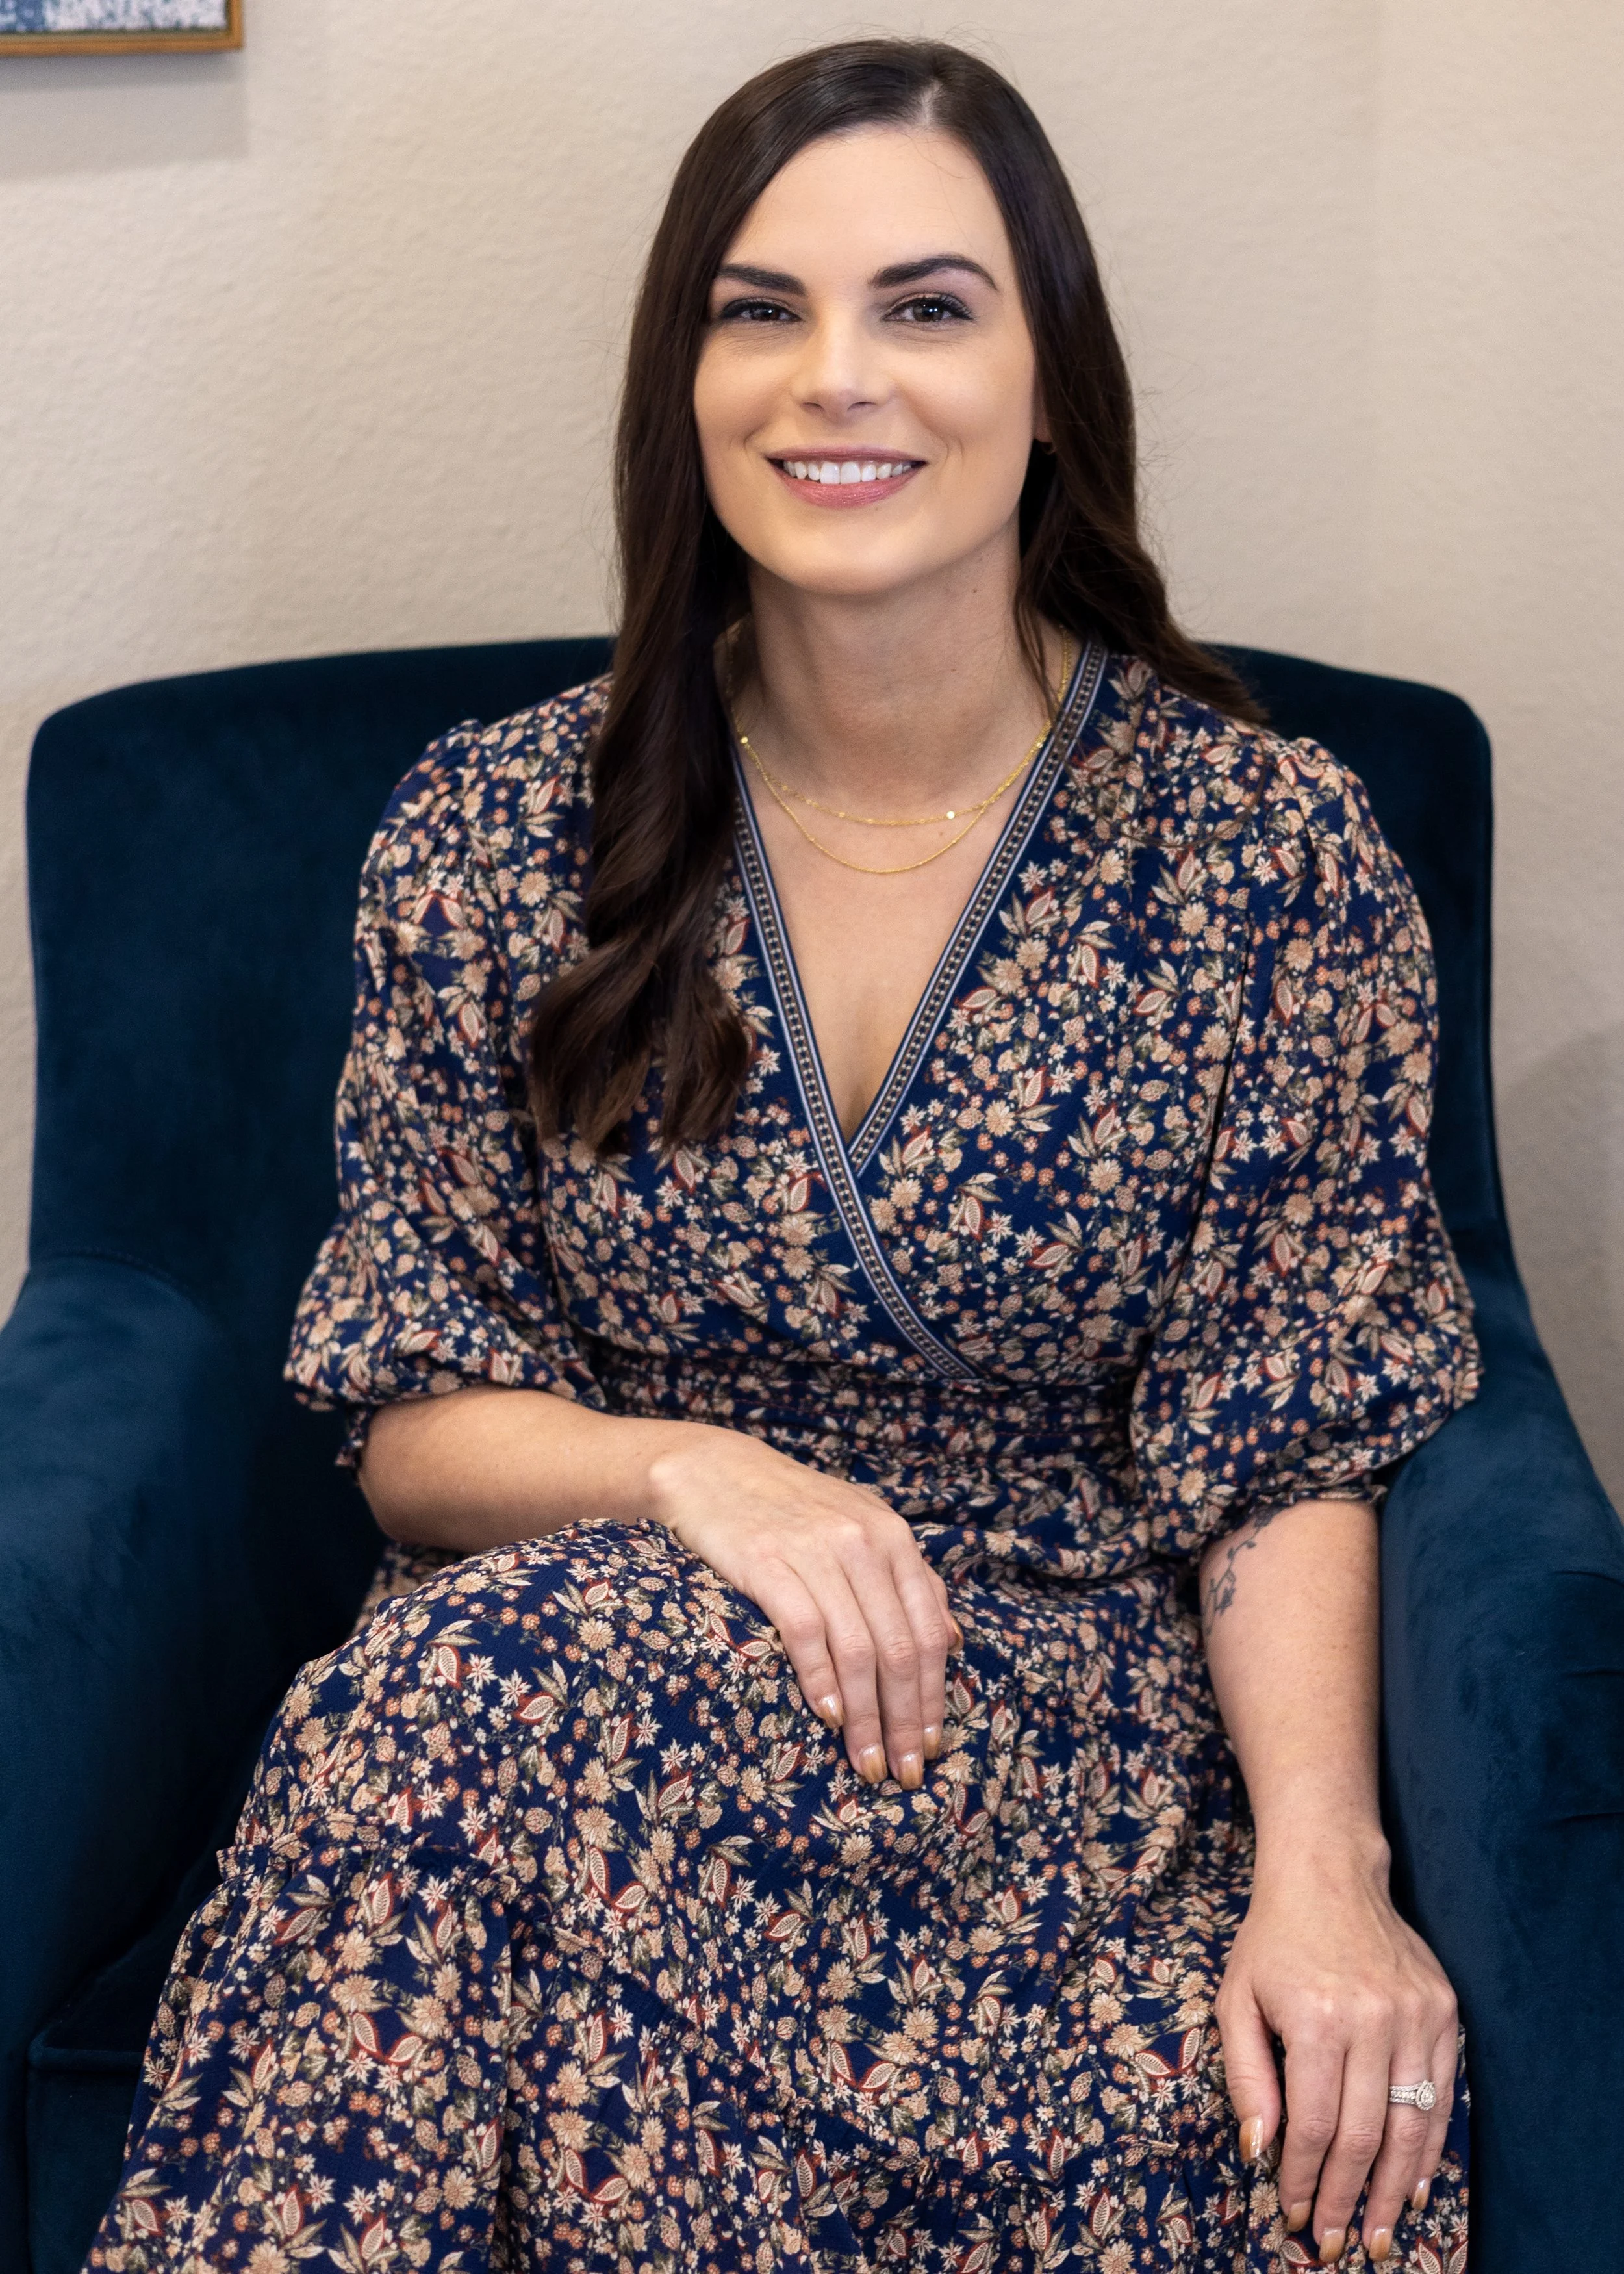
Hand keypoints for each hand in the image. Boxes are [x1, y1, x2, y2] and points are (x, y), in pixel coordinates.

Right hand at [645, 1426, 956, 1788]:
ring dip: (866, 1718)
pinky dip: (821, 1680)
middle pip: (899, 1650)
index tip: (933, 1746)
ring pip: (858, 1650)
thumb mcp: (864, 1526)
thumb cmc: (794, 1507)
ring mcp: (815, 1552)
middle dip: (906, 1721)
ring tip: (867, 1763)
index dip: (934, 1697)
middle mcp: (863, 1543)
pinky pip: (805, 1632)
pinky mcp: (767, 1563)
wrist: (715, 1470)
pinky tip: (827, 1717)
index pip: (929, 1633)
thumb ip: (911, 1579)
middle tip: (905, 1772)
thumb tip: (955, 1639)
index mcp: (894, 1538)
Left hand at [1216, 1834, 1457, 2263]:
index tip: (1294, 2216)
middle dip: (1349, 2200)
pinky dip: (1430, 2147)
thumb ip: (1247, 2078)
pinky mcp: (1444, 2011)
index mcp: (1317, 2018)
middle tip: (1336, 2242)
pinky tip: (1416, 2184)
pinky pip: (1441, 2094)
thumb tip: (1261, 2151)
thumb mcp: (1236, 2000)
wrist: (1330, 1874)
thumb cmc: (1273, 1941)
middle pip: (1367, 2137)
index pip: (1316, 2126)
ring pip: (1412, 2126)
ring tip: (1381, 2234)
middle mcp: (1373, 2019)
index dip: (1305, 2179)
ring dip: (1396, 2190)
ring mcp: (1416, 2015)